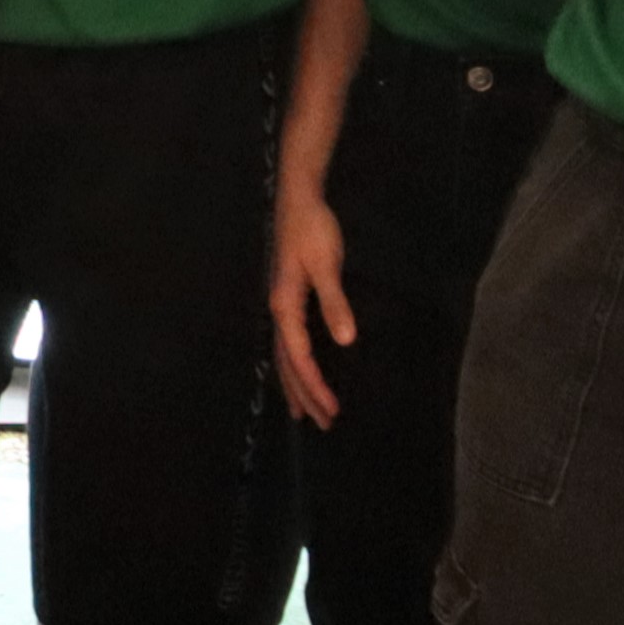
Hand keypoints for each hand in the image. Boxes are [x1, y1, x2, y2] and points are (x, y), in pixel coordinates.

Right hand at [268, 186, 356, 425]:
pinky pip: (288, 344)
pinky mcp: (288, 298)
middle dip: (304, 395)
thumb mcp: (326, 264)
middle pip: (287, 363)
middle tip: (323, 424)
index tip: (333, 410)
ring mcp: (281, 305)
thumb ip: (334, 302)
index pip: (300, 357)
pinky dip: (293, 365)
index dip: (316, 386)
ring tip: (304, 411)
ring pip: (284, 356)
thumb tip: (344, 341)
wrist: (298, 200)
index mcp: (285, 307)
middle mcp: (278, 311)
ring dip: (294, 384)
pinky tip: (300, 371)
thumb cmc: (313, 230)